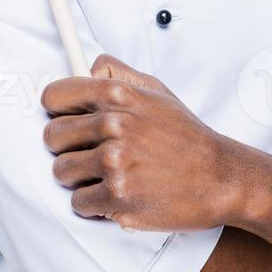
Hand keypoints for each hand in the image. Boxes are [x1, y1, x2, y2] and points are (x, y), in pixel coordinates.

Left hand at [42, 55, 250, 231]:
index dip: (57, 110)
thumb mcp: (157, 92)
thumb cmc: (187, 138)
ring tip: (106, 175)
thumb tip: (88, 68)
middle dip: (66, 147)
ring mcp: (115, 163)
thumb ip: (119, 74)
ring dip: (80, 178)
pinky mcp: (117, 197)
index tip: (65, 119)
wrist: (219, 177)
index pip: (54, 96)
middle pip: (52, 136)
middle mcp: (114, 126)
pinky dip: (94, 204)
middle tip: (88, 153)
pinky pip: (79, 202)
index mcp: (118, 95)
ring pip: (61, 172)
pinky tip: (116, 194)